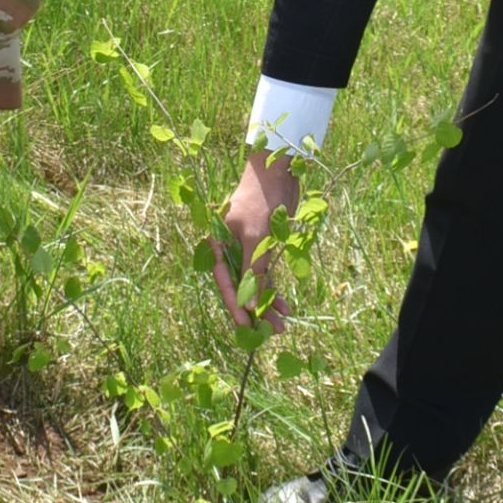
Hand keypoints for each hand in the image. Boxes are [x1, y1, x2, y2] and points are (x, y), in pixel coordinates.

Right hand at [214, 149, 300, 330]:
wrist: (278, 171)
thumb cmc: (261, 200)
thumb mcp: (256, 238)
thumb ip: (252, 271)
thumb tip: (248, 304)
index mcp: (217, 244)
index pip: (225, 282)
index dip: (235, 305)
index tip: (245, 326)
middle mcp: (228, 248)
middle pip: (239, 286)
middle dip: (254, 309)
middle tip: (269, 332)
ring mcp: (245, 248)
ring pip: (254, 283)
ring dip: (267, 302)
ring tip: (282, 324)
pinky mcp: (262, 246)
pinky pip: (265, 273)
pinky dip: (274, 288)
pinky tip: (284, 305)